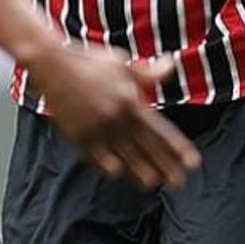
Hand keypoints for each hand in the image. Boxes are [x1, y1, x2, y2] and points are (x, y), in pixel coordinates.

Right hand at [25, 43, 198, 190]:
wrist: (52, 64)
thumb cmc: (88, 60)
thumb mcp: (121, 63)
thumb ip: (147, 72)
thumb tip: (171, 65)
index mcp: (130, 101)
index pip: (160, 131)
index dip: (177, 148)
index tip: (191, 162)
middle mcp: (116, 119)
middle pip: (146, 149)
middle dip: (164, 166)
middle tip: (178, 182)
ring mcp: (97, 130)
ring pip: (124, 157)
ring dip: (140, 171)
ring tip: (152, 183)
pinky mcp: (78, 137)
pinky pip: (97, 158)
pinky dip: (108, 166)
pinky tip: (117, 173)